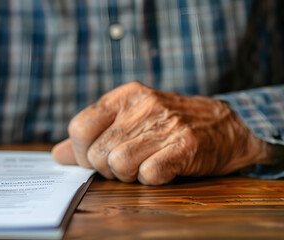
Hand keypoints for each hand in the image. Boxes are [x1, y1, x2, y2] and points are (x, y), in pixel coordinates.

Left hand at [52, 82, 268, 184]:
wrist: (225, 127)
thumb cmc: (169, 125)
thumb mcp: (129, 119)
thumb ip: (92, 135)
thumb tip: (58, 155)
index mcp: (125, 95)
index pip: (80, 126)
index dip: (82, 153)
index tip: (95, 159)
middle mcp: (143, 105)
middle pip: (97, 153)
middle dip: (107, 169)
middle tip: (127, 165)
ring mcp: (166, 124)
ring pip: (119, 164)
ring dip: (128, 175)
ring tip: (144, 167)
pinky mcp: (186, 146)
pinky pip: (149, 174)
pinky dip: (151, 180)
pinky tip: (162, 170)